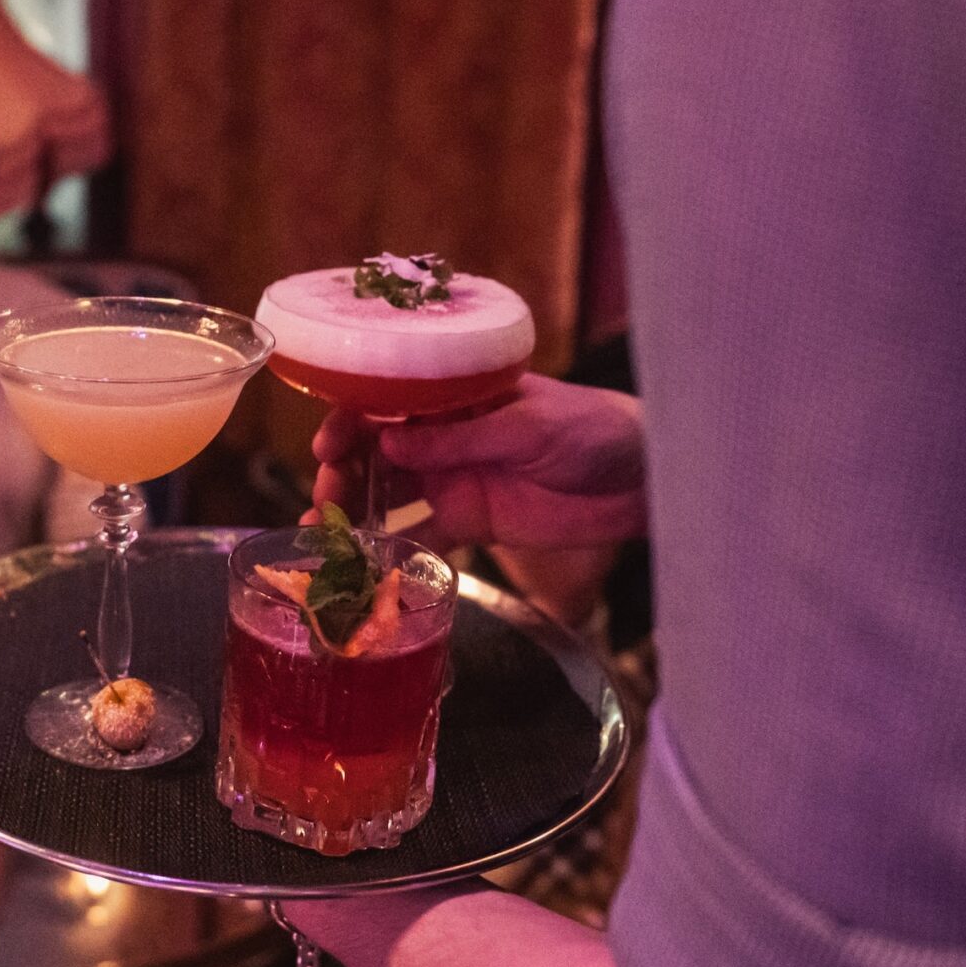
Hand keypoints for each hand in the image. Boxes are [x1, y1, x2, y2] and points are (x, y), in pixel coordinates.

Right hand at [313, 375, 646, 549]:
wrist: (640, 480)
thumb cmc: (592, 429)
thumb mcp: (527, 427)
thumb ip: (460, 438)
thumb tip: (389, 444)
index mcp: (452, 396)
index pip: (384, 400)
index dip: (348, 420)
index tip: (329, 445)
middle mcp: (442, 435)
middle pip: (373, 451)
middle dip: (341, 472)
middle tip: (325, 500)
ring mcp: (452, 479)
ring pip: (386, 494)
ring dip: (353, 512)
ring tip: (325, 535)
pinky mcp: (469, 522)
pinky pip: (420, 538)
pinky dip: (391, 554)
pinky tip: (365, 570)